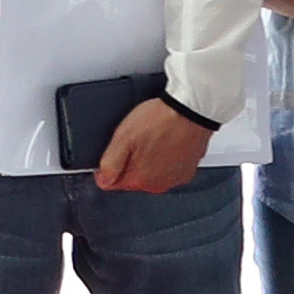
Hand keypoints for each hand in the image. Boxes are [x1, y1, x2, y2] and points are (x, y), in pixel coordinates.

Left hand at [93, 94, 215, 194]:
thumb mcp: (124, 137)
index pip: (114, 182)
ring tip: (155, 136)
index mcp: (140, 179)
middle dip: (133, 161)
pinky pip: (170, 167)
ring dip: (151, 159)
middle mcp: (159, 184)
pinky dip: (168, 157)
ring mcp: (176, 178)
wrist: (191, 108)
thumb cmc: (161, 119)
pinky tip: (168, 140)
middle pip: (135, 177)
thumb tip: (102, 180)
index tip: (120, 148)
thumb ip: (109, 163)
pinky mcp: (188, 169)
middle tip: (139, 139)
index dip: (112, 163)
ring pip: (153, 172)